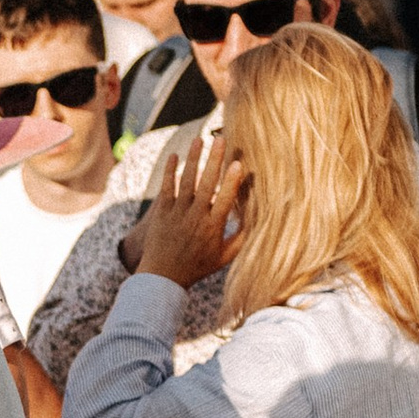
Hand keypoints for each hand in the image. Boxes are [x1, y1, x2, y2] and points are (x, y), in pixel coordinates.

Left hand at [132, 136, 245, 289]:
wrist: (163, 277)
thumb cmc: (197, 267)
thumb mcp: (224, 257)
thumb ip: (241, 239)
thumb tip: (257, 220)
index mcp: (213, 227)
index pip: (225, 199)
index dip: (231, 181)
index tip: (238, 164)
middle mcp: (195, 217)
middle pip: (206, 184)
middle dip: (214, 160)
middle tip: (220, 139)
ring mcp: (177, 213)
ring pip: (186, 181)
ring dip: (193, 159)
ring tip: (199, 140)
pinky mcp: (161, 213)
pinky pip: (166, 187)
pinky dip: (170, 171)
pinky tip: (175, 155)